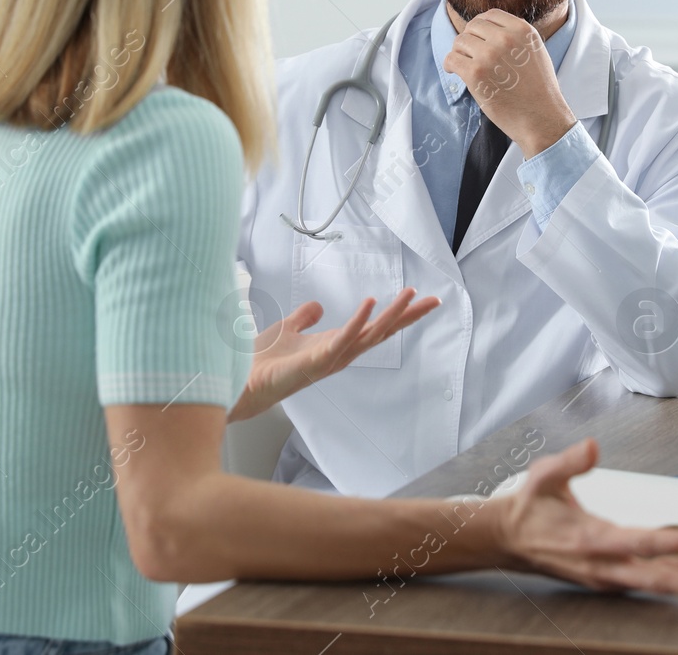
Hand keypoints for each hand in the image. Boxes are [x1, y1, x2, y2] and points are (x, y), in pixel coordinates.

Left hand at [227, 288, 439, 421]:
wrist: (243, 382)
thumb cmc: (264, 362)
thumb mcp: (288, 330)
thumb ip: (304, 318)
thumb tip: (317, 306)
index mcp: (337, 345)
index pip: (375, 328)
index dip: (398, 314)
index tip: (421, 299)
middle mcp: (340, 353)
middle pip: (382, 332)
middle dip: (408, 316)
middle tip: (434, 300)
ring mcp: (331, 359)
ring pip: (370, 335)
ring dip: (392, 315)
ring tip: (410, 295)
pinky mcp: (317, 361)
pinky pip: (343, 339)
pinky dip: (358, 321)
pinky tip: (372, 303)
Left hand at [443, 9, 576, 158]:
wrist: (541, 118)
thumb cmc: (538, 90)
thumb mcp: (535, 51)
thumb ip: (515, 37)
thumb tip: (488, 29)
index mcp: (522, 30)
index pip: (491, 14)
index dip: (481, 26)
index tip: (479, 39)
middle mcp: (505, 38)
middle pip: (473, 26)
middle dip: (469, 40)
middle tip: (470, 55)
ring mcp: (489, 55)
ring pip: (459, 41)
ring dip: (459, 53)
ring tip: (465, 65)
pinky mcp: (475, 73)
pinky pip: (452, 59)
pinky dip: (450, 65)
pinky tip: (456, 72)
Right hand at [496, 438, 677, 597]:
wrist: (509, 541)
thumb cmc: (530, 507)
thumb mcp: (543, 476)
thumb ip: (570, 462)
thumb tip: (592, 446)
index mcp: (589, 539)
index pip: (637, 543)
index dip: (670, 543)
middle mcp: (603, 566)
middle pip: (658, 578)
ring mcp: (609, 577)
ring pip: (661, 582)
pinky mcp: (612, 579)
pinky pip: (653, 580)